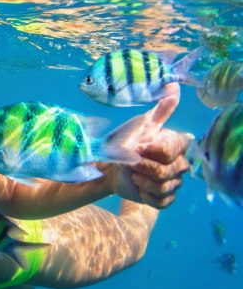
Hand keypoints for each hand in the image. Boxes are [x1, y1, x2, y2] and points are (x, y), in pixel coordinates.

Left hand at [105, 83, 192, 208]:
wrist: (109, 166)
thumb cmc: (124, 142)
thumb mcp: (140, 124)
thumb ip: (161, 110)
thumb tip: (174, 86)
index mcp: (176, 145)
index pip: (174, 150)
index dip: (154, 150)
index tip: (138, 146)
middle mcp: (180, 164)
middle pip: (170, 171)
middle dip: (145, 167)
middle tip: (130, 163)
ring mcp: (174, 183)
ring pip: (166, 187)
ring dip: (143, 181)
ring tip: (132, 174)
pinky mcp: (164, 199)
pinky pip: (163, 202)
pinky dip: (146, 195)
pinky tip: (137, 187)